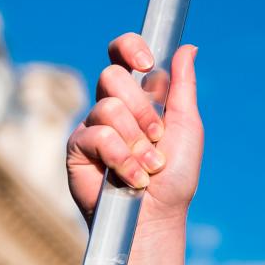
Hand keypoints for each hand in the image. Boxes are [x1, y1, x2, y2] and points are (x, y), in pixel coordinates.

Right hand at [67, 38, 202, 228]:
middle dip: (142, 110)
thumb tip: (187, 47)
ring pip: (107, 107)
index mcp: (139, 96)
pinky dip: (122, 158)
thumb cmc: (176, 177)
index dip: (129, 48)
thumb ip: (183, 86)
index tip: (147, 64)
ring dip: (136, 142)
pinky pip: (97, 135)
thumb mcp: (187, 126)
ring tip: (148, 167)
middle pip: (113, 76)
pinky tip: (132, 177)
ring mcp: (93, 126)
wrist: (158, 216)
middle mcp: (113, 106)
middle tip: (157, 138)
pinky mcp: (77, 148)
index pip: (122, 55)